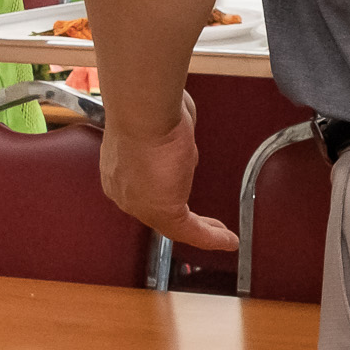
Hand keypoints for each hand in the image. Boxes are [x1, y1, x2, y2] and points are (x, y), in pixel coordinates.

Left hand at [99, 93, 237, 251]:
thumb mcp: (162, 125)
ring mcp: (141, 203)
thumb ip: (171, 140)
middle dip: (185, 219)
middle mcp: (126, 189)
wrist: (144, 113)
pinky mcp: (162, 211)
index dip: (169, 195)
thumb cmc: (149, 108)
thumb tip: (184, 148)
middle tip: (208, 226)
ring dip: (201, 230)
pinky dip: (212, 238)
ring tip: (222, 234)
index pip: (145, 190)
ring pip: (173, 224)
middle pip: (158, 210)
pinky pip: (190, 231)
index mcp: (119, 170)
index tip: (185, 196)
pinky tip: (229, 242)